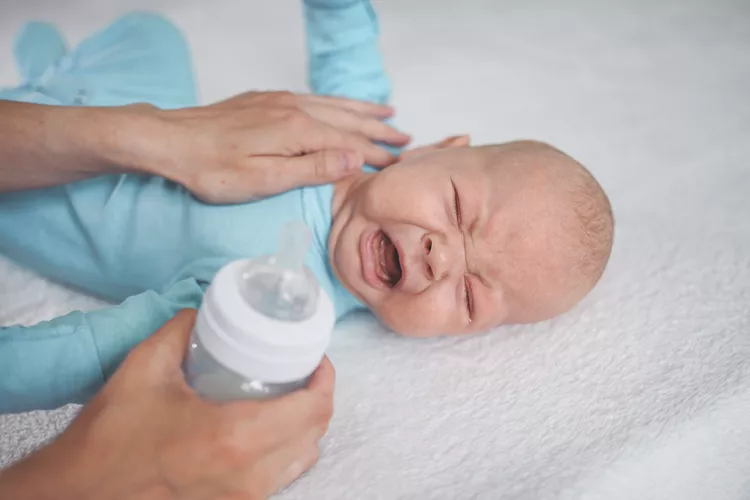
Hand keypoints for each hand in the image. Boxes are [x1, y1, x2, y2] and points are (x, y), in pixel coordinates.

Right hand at [0, 310, 334, 499]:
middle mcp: (249, 477)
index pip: (312, 409)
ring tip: (290, 398)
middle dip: (318, 399)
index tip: (317, 359)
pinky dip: (286, 453)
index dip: (325, 379)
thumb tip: (203, 313)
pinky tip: (268, 431)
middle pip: (314, 435)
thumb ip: (182, 331)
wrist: (79, 494)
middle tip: (304, 372)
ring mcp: (243, 499)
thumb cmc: (109, 436)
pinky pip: (278, 480)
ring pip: (301, 461)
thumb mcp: (145, 368)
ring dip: (306, 427)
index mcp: (235, 438)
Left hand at [136, 91, 410, 202]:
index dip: (375, 154)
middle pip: (347, 119)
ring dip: (362, 111)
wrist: (168, 140)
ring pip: (332, 104)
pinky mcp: (265, 100)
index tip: (399, 164)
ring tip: (387, 113)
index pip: (349, 142)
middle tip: (406, 140)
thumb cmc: (212, 168)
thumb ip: (311, 167)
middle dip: (378, 130)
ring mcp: (278, 101)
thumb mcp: (264, 179)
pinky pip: (313, 98)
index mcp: (298, 130)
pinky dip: (336, 102)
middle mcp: (293, 108)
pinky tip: (338, 105)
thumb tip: (354, 156)